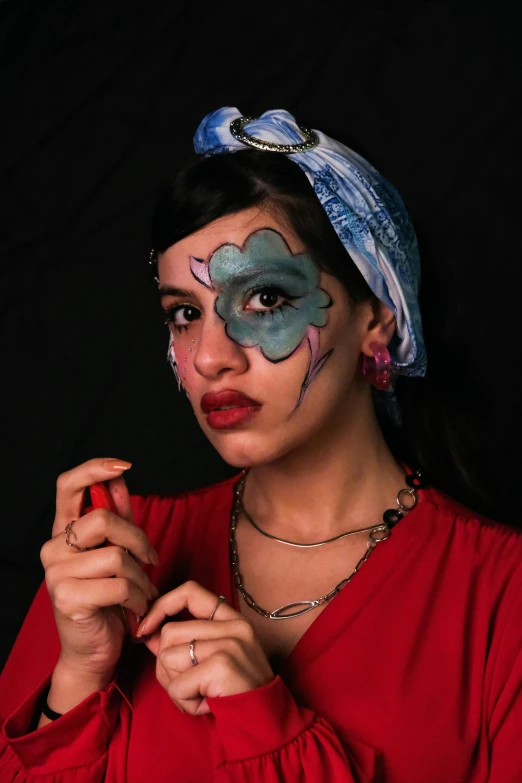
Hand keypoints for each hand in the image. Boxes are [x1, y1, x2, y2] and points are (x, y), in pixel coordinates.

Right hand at [41, 458, 159, 681]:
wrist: (94, 649)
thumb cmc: (108, 599)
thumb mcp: (117, 552)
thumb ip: (118, 517)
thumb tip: (120, 479)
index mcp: (63, 531)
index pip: (67, 485)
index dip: (93, 469)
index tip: (123, 465)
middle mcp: (53, 549)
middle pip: (103, 520)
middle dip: (138, 539)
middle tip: (152, 560)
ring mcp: (56, 574)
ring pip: (116, 557)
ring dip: (141, 578)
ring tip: (143, 592)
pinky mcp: (68, 599)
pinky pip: (118, 585)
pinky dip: (138, 597)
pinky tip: (137, 608)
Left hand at [138, 581, 273, 714]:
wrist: (264, 722)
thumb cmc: (236, 692)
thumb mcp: (213, 660)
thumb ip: (184, 643)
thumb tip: (148, 634)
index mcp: (232, 619)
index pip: (190, 591)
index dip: (161, 606)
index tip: (146, 628)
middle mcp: (234, 625)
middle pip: (169, 633)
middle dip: (166, 666)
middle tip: (188, 685)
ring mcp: (229, 643)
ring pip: (167, 658)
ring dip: (175, 686)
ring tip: (200, 694)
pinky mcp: (221, 665)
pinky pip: (177, 685)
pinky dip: (184, 702)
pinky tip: (205, 705)